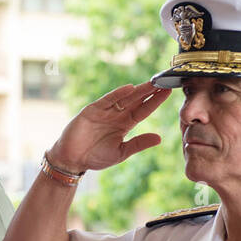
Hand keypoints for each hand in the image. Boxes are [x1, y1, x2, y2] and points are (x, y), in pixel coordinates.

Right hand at [49, 82, 169, 172]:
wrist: (72, 159)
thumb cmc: (95, 157)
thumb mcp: (121, 153)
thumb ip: (138, 143)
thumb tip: (159, 138)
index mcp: (125, 125)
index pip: (143, 111)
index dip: (155, 102)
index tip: (168, 92)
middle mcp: (116, 115)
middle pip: (137, 100)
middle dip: (150, 91)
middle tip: (165, 81)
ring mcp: (105, 111)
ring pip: (125, 98)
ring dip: (138, 90)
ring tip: (152, 82)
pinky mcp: (92, 110)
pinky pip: (107, 100)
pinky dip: (117, 94)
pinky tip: (130, 88)